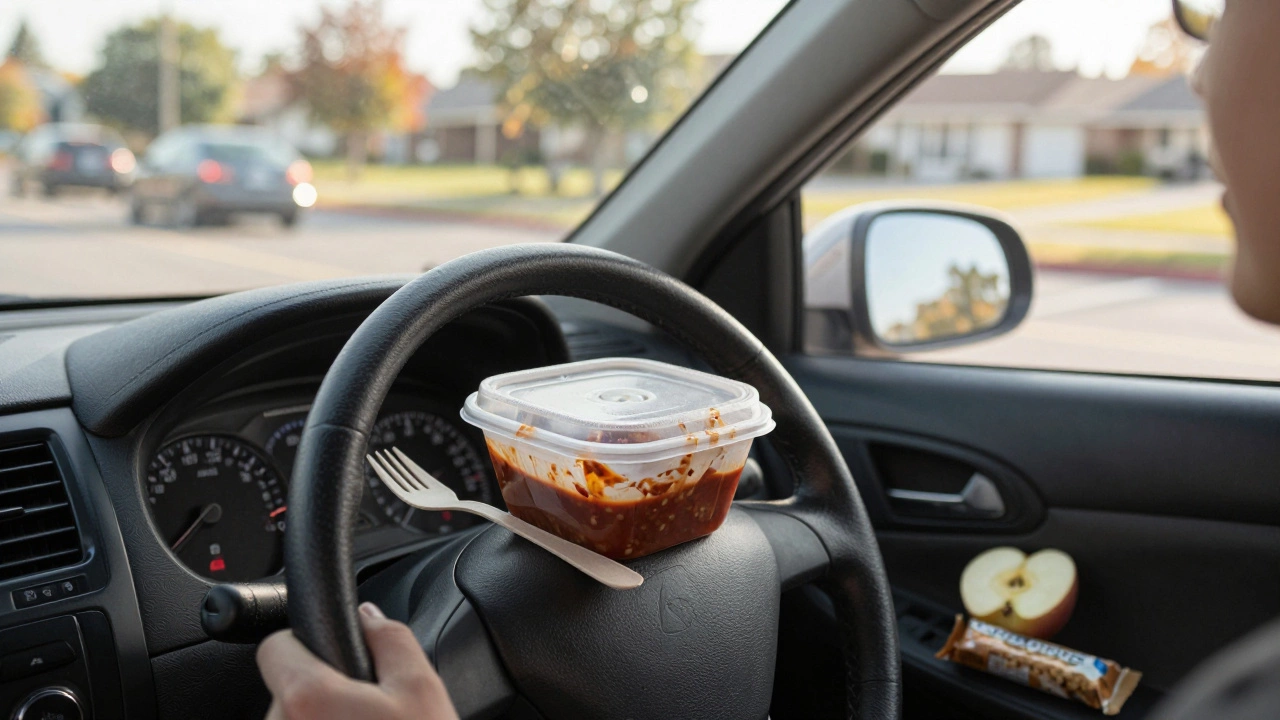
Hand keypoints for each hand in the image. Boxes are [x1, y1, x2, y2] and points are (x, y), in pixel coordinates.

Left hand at [257, 602, 459, 719]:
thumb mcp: (422, 689)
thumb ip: (391, 638)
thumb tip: (368, 615)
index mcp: (306, 697)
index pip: (275, 646)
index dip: (306, 642)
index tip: (332, 654)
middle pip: (286, 686)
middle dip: (322, 688)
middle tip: (366, 707)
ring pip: (294, 718)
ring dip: (323, 718)